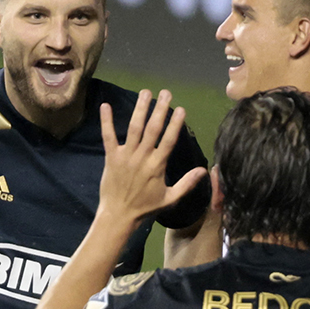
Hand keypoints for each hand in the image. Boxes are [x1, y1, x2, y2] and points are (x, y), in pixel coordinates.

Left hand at [98, 89, 207, 224]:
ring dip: (140, 109)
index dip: (175, 124)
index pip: (169, 140)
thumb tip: (204, 170)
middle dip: (159, 109)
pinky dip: (106, 121)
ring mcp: (126, 156)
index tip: (181, 109)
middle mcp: (142, 157)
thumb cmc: (146, 207)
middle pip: (152, 129)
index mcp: (157, 166)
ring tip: (145, 93)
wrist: (119, 215)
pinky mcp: (111, 157)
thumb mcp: (170, 198)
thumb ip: (187, 184)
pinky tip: (105, 106)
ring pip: (134, 128)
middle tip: (165, 93)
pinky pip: (108, 136)